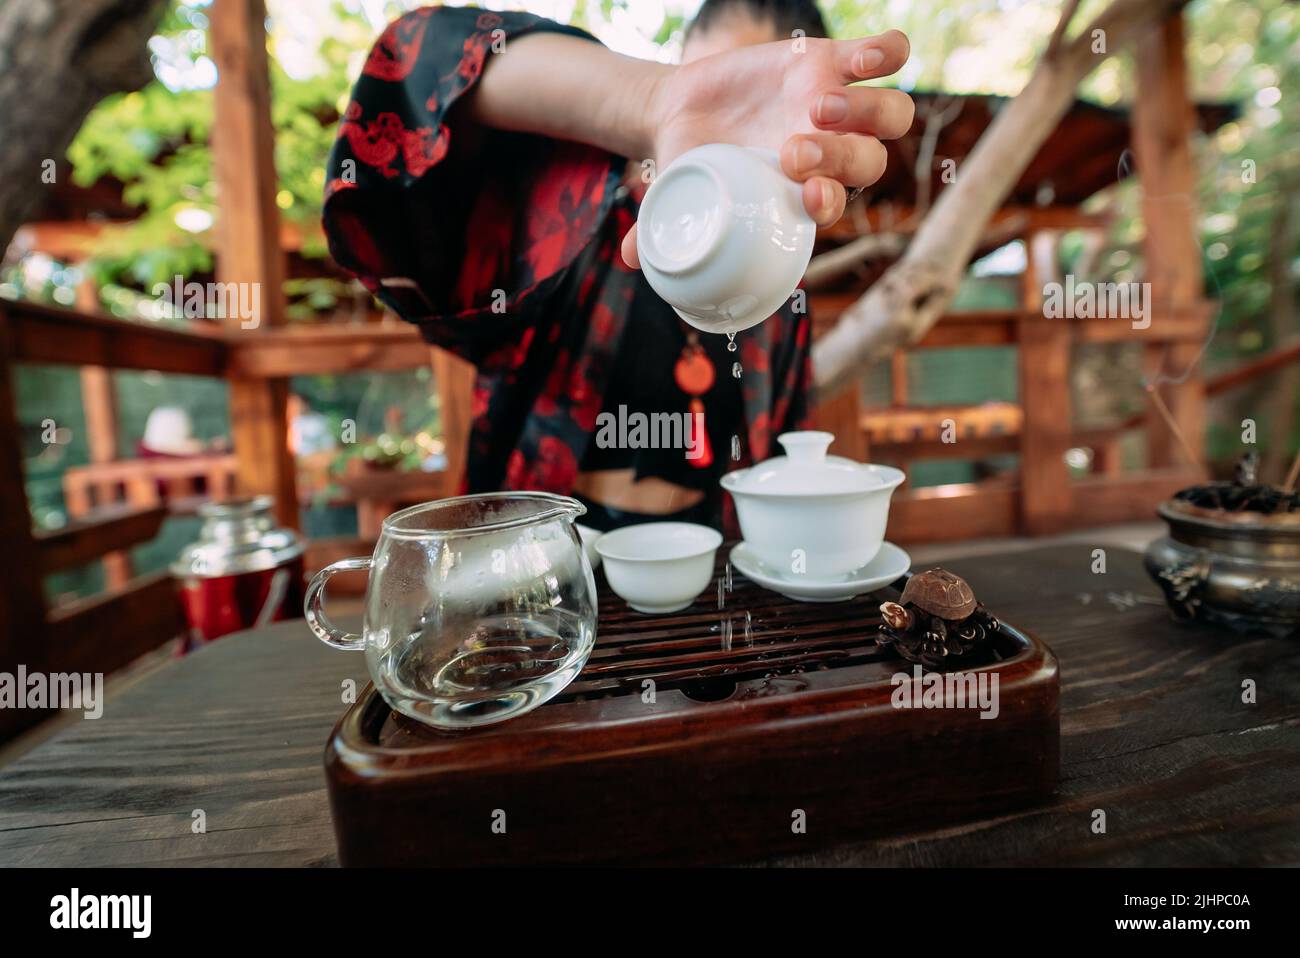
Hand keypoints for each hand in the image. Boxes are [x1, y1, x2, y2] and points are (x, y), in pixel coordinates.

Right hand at [622, 31, 912, 267]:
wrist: (686, 111)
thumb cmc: (689, 166)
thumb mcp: (674, 194)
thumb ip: (659, 228)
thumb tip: (630, 259)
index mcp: (800, 192)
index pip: (834, 204)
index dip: (830, 201)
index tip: (806, 195)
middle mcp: (830, 153)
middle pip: (869, 161)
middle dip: (838, 156)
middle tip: (791, 148)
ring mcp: (839, 107)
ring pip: (891, 115)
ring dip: (865, 113)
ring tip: (816, 106)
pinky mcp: (834, 62)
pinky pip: (885, 57)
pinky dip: (886, 55)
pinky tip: (861, 61)